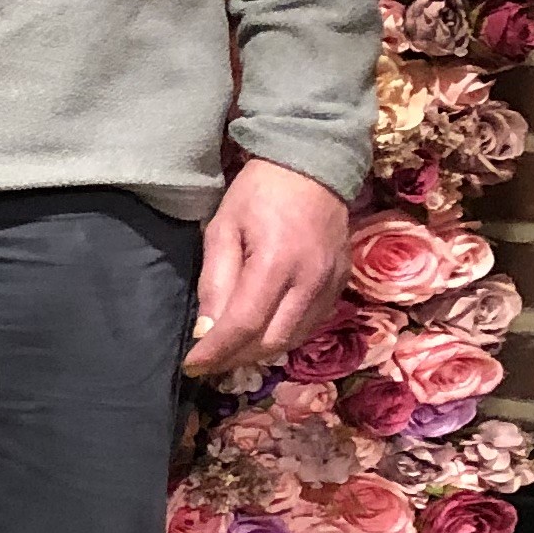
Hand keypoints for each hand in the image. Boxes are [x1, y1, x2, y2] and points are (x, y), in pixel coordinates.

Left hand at [185, 157, 350, 378]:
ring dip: (260, 351)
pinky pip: (311, 324)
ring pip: (294, 338)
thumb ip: (216, 281)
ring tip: (230, 352)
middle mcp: (311, 280)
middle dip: (236, 358)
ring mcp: (332, 284)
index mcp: (277, 262)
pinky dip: (283, 335)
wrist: (312, 166)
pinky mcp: (342, 284)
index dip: (216, 351)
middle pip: (273, 341)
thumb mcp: (222, 228)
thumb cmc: (258, 193)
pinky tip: (261, 332)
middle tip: (208, 362)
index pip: (244, 325)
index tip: (192, 366)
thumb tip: (208, 330)